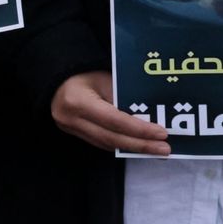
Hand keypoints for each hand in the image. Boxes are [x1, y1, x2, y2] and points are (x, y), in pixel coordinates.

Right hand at [51, 71, 169, 155]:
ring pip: (107, 144)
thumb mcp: (104, 79)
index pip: (114, 120)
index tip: (162, 134)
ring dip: (133, 148)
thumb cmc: (84, 74)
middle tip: (165, 149)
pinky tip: (137, 146)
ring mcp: (71, 129)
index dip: (139, 129)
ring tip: (155, 150)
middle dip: (141, 145)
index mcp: (78, 102)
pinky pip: (102, 143)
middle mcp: (72, 119)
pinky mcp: (74, 134)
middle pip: (112, 138)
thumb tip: (150, 118)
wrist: (57, 79)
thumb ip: (123, 99)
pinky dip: (121, 145)